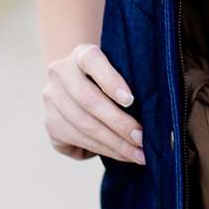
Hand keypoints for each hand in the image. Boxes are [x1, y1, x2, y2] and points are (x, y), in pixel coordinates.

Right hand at [43, 42, 145, 166]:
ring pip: (84, 125)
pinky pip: (77, 140)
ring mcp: (51, 99)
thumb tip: (158, 115)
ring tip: (138, 154)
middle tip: (141, 139)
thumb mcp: (118, 71)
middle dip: (119, 123)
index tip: (131, 100)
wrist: (79, 87)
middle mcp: (60, 73)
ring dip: (114, 144)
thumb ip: (130, 82)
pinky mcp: (50, 124)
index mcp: (81, 53)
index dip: (111, 80)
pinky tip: (122, 155)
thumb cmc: (110, 80)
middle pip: (89, 100)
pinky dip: (103, 150)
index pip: (92, 60)